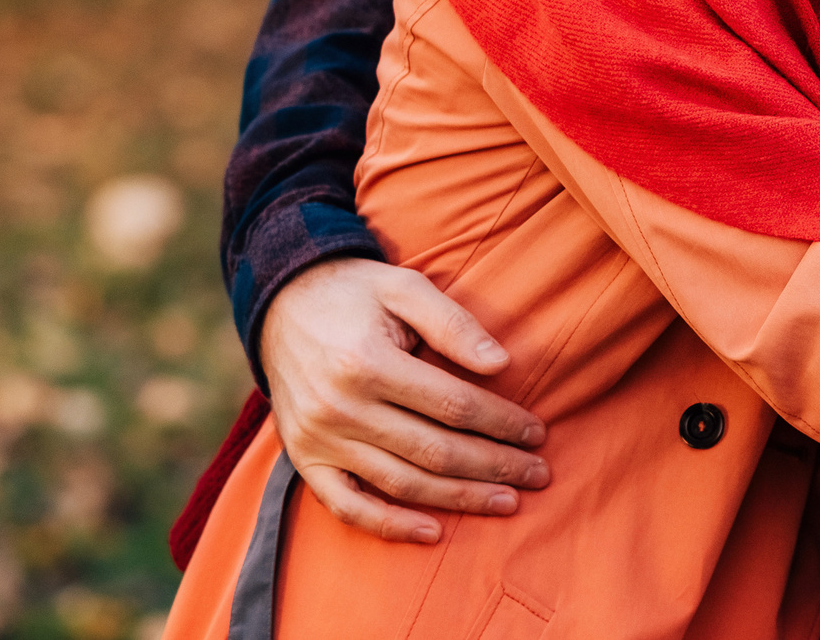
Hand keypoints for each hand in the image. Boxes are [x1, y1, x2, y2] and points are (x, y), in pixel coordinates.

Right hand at [260, 257, 550, 543]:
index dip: (501, 423)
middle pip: (434, 450)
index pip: (452, 405)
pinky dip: (389, 526)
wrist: (281, 302)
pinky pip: (347, 506)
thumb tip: (501, 363)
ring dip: (459, 499)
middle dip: (494, 466)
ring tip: (506, 502)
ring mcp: (318, 439)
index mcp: (367, 362)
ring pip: (401, 483)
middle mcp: (339, 408)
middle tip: (537, 474)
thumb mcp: (405, 287)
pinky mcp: (304, 459)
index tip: (536, 433)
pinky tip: (433, 532)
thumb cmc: (356, 292)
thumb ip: (453, 323)